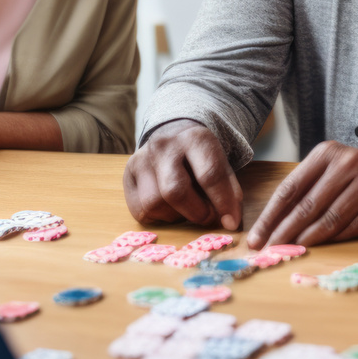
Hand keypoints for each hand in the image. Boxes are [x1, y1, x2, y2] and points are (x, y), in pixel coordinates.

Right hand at [124, 119, 242, 229]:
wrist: (173, 136)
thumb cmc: (201, 158)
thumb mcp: (221, 164)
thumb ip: (229, 190)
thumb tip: (230, 222)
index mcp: (194, 138)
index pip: (209, 174)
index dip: (222, 203)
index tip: (230, 222)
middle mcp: (164, 145)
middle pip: (176, 191)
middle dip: (196, 212)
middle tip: (207, 217)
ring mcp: (141, 159)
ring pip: (154, 203)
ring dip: (175, 216)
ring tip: (186, 208)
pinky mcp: (127, 174)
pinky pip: (140, 210)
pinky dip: (158, 217)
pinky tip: (169, 207)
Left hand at [246, 143, 357, 248]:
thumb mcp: (333, 174)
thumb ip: (307, 192)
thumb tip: (273, 225)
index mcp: (327, 152)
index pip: (291, 187)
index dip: (271, 215)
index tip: (257, 237)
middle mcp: (347, 161)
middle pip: (308, 205)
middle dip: (285, 232)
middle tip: (269, 251)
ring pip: (331, 217)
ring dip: (309, 240)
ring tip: (292, 253)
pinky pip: (354, 225)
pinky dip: (337, 239)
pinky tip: (323, 248)